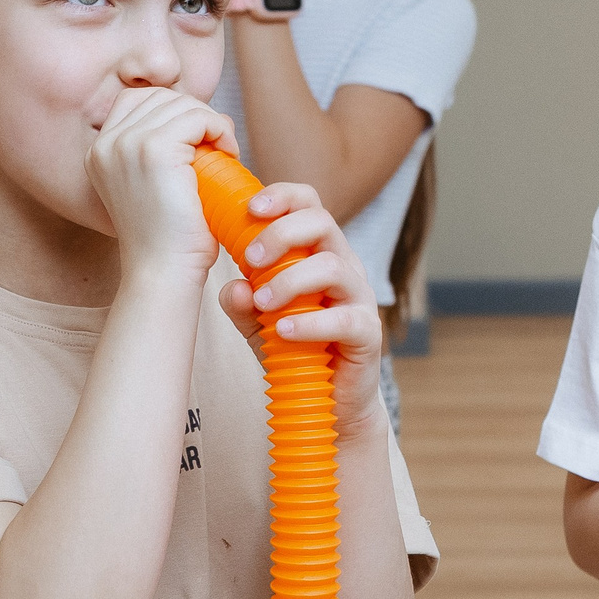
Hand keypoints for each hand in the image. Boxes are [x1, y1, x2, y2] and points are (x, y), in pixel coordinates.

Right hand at [87, 87, 234, 281]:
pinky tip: (229, 153)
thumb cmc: (167, 239)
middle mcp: (105, 144)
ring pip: (182, 104)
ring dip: (212, 122)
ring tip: (225, 153)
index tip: (197, 140)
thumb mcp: (150, 188)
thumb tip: (195, 117)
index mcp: (98, 152)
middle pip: (160, 96)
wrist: (163, 272)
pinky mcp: (153, 149)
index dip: (173, 110)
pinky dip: (220, 129)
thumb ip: (154, 152)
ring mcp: (126, 144)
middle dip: (195, 113)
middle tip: (217, 145)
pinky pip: (198, 117)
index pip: (136, 100)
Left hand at [217, 183, 385, 437]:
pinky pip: (344, 319)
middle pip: (322, 222)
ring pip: (332, 266)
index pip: (308, 205)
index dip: (282, 196)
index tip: (249, 209)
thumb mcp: (256, 325)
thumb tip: (232, 288)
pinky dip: (310, 323)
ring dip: (290, 281)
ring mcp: (358, 298)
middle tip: (250, 258)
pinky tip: (283, 333)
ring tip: (262, 304)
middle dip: (281, 233)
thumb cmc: (294, 350)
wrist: (329, 401)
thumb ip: (240, 305)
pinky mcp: (367, 333)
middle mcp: (343, 265)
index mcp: (318, 252)